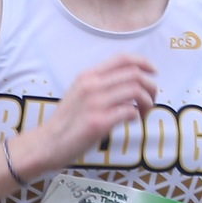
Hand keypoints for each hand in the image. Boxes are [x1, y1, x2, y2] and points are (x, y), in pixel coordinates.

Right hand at [31, 53, 156, 172]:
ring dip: (147, 102)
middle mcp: (91, 85)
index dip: (143, 62)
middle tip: (152, 100)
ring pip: (136, 91)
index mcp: (88, 76)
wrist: (47, 143)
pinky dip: (137, 116)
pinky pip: (129, 112)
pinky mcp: (98, 122)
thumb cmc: (67, 122)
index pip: (122, 59)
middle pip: (134, 74)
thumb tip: (129, 84)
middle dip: (151, 86)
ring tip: (144, 113)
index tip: (154, 71)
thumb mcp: (79, 93)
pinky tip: (133, 122)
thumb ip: (100, 85)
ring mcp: (94, 103)